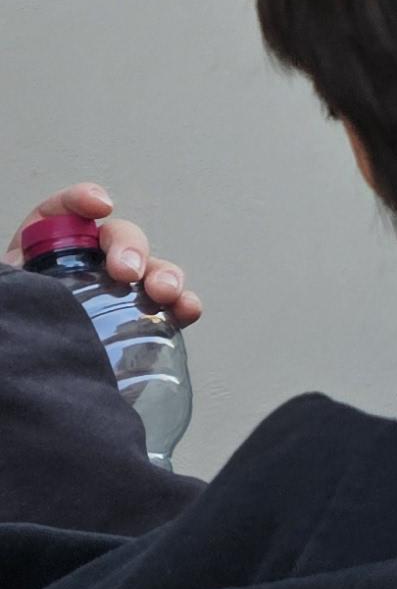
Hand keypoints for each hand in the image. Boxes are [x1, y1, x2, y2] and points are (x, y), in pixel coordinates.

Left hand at [12, 185, 201, 326]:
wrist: (25, 386)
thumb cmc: (15, 340)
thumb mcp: (5, 302)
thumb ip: (9, 286)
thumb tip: (14, 281)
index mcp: (42, 258)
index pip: (62, 214)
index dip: (80, 201)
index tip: (98, 207)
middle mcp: (85, 269)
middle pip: (116, 238)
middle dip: (129, 246)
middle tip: (126, 272)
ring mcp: (116, 296)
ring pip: (150, 269)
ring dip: (163, 274)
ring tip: (164, 291)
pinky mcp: (140, 325)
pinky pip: (169, 308)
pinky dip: (183, 305)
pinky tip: (186, 308)